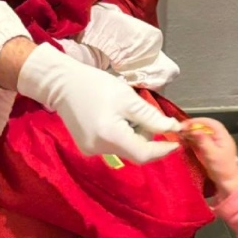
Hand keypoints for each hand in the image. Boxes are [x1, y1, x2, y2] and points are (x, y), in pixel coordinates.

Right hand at [15, 42, 175, 163]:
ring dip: (132, 133)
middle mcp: (99, 149)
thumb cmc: (95, 85)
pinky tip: (110, 118)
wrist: (61, 83)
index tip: (176, 142)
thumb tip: (173, 129)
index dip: (162, 150)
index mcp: (110, 135)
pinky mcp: (87, 148)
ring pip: (125, 148)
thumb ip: (151, 117)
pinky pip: (113, 146)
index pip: (144, 153)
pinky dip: (120, 134)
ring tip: (120, 112)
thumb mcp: (128, 98)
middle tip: (138, 112)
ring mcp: (91, 151)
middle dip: (144, 134)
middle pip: (135, 151)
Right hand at [173, 116, 237, 199]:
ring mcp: (214, 143)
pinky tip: (184, 141)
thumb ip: (203, 141)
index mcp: (223, 136)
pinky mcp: (209, 150)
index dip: (197, 121)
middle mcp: (218, 137)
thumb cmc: (222, 168)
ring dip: (190, 133)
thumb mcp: (212, 154)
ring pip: (201, 133)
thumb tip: (194, 129)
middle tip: (180, 130)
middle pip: (204, 127)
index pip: (210, 123)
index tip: (186, 124)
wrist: (227, 182)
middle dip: (192, 127)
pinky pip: (199, 141)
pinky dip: (191, 140)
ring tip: (180, 135)